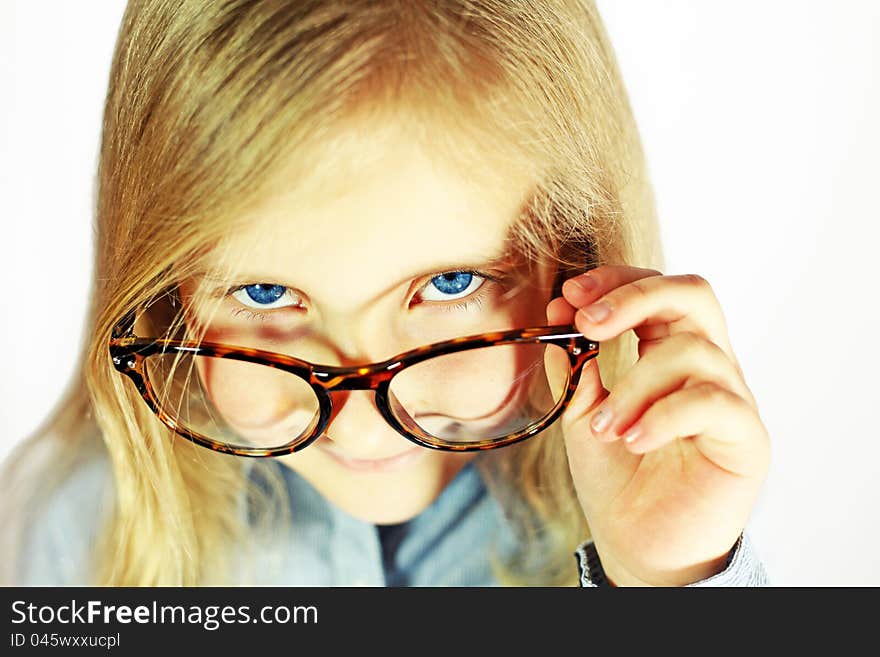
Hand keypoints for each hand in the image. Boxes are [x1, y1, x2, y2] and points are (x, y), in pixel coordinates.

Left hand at [546, 265, 769, 585]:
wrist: (638, 544)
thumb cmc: (618, 477)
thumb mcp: (581, 416)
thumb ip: (575, 370)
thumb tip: (557, 321)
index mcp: (669, 351)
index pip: (657, 289)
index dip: (616, 282)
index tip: (569, 296)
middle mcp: (707, 365)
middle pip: (691, 293)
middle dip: (634, 297)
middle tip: (588, 324)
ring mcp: (731, 397)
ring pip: (691, 351)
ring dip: (634, 385)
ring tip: (606, 427)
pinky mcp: (746, 436)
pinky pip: (712, 401)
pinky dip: (662, 416)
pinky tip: (634, 441)